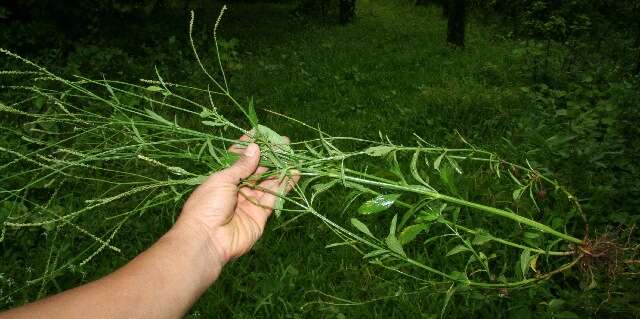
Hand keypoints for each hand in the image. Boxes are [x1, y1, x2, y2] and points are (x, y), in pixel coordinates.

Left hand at [176, 136, 297, 266]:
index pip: (238, 159)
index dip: (249, 147)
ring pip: (267, 182)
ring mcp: (249, 202)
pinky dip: (284, 186)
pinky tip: (294, 173)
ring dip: (279, 169)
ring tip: (292, 155)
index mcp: (222, 178)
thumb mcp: (222, 180)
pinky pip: (274, 197)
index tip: (262, 134)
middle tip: (284, 142)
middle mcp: (237, 189)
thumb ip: (242, 166)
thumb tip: (255, 148)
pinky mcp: (260, 215)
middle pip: (256, 170)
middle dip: (269, 156)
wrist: (208, 240)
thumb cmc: (207, 206)